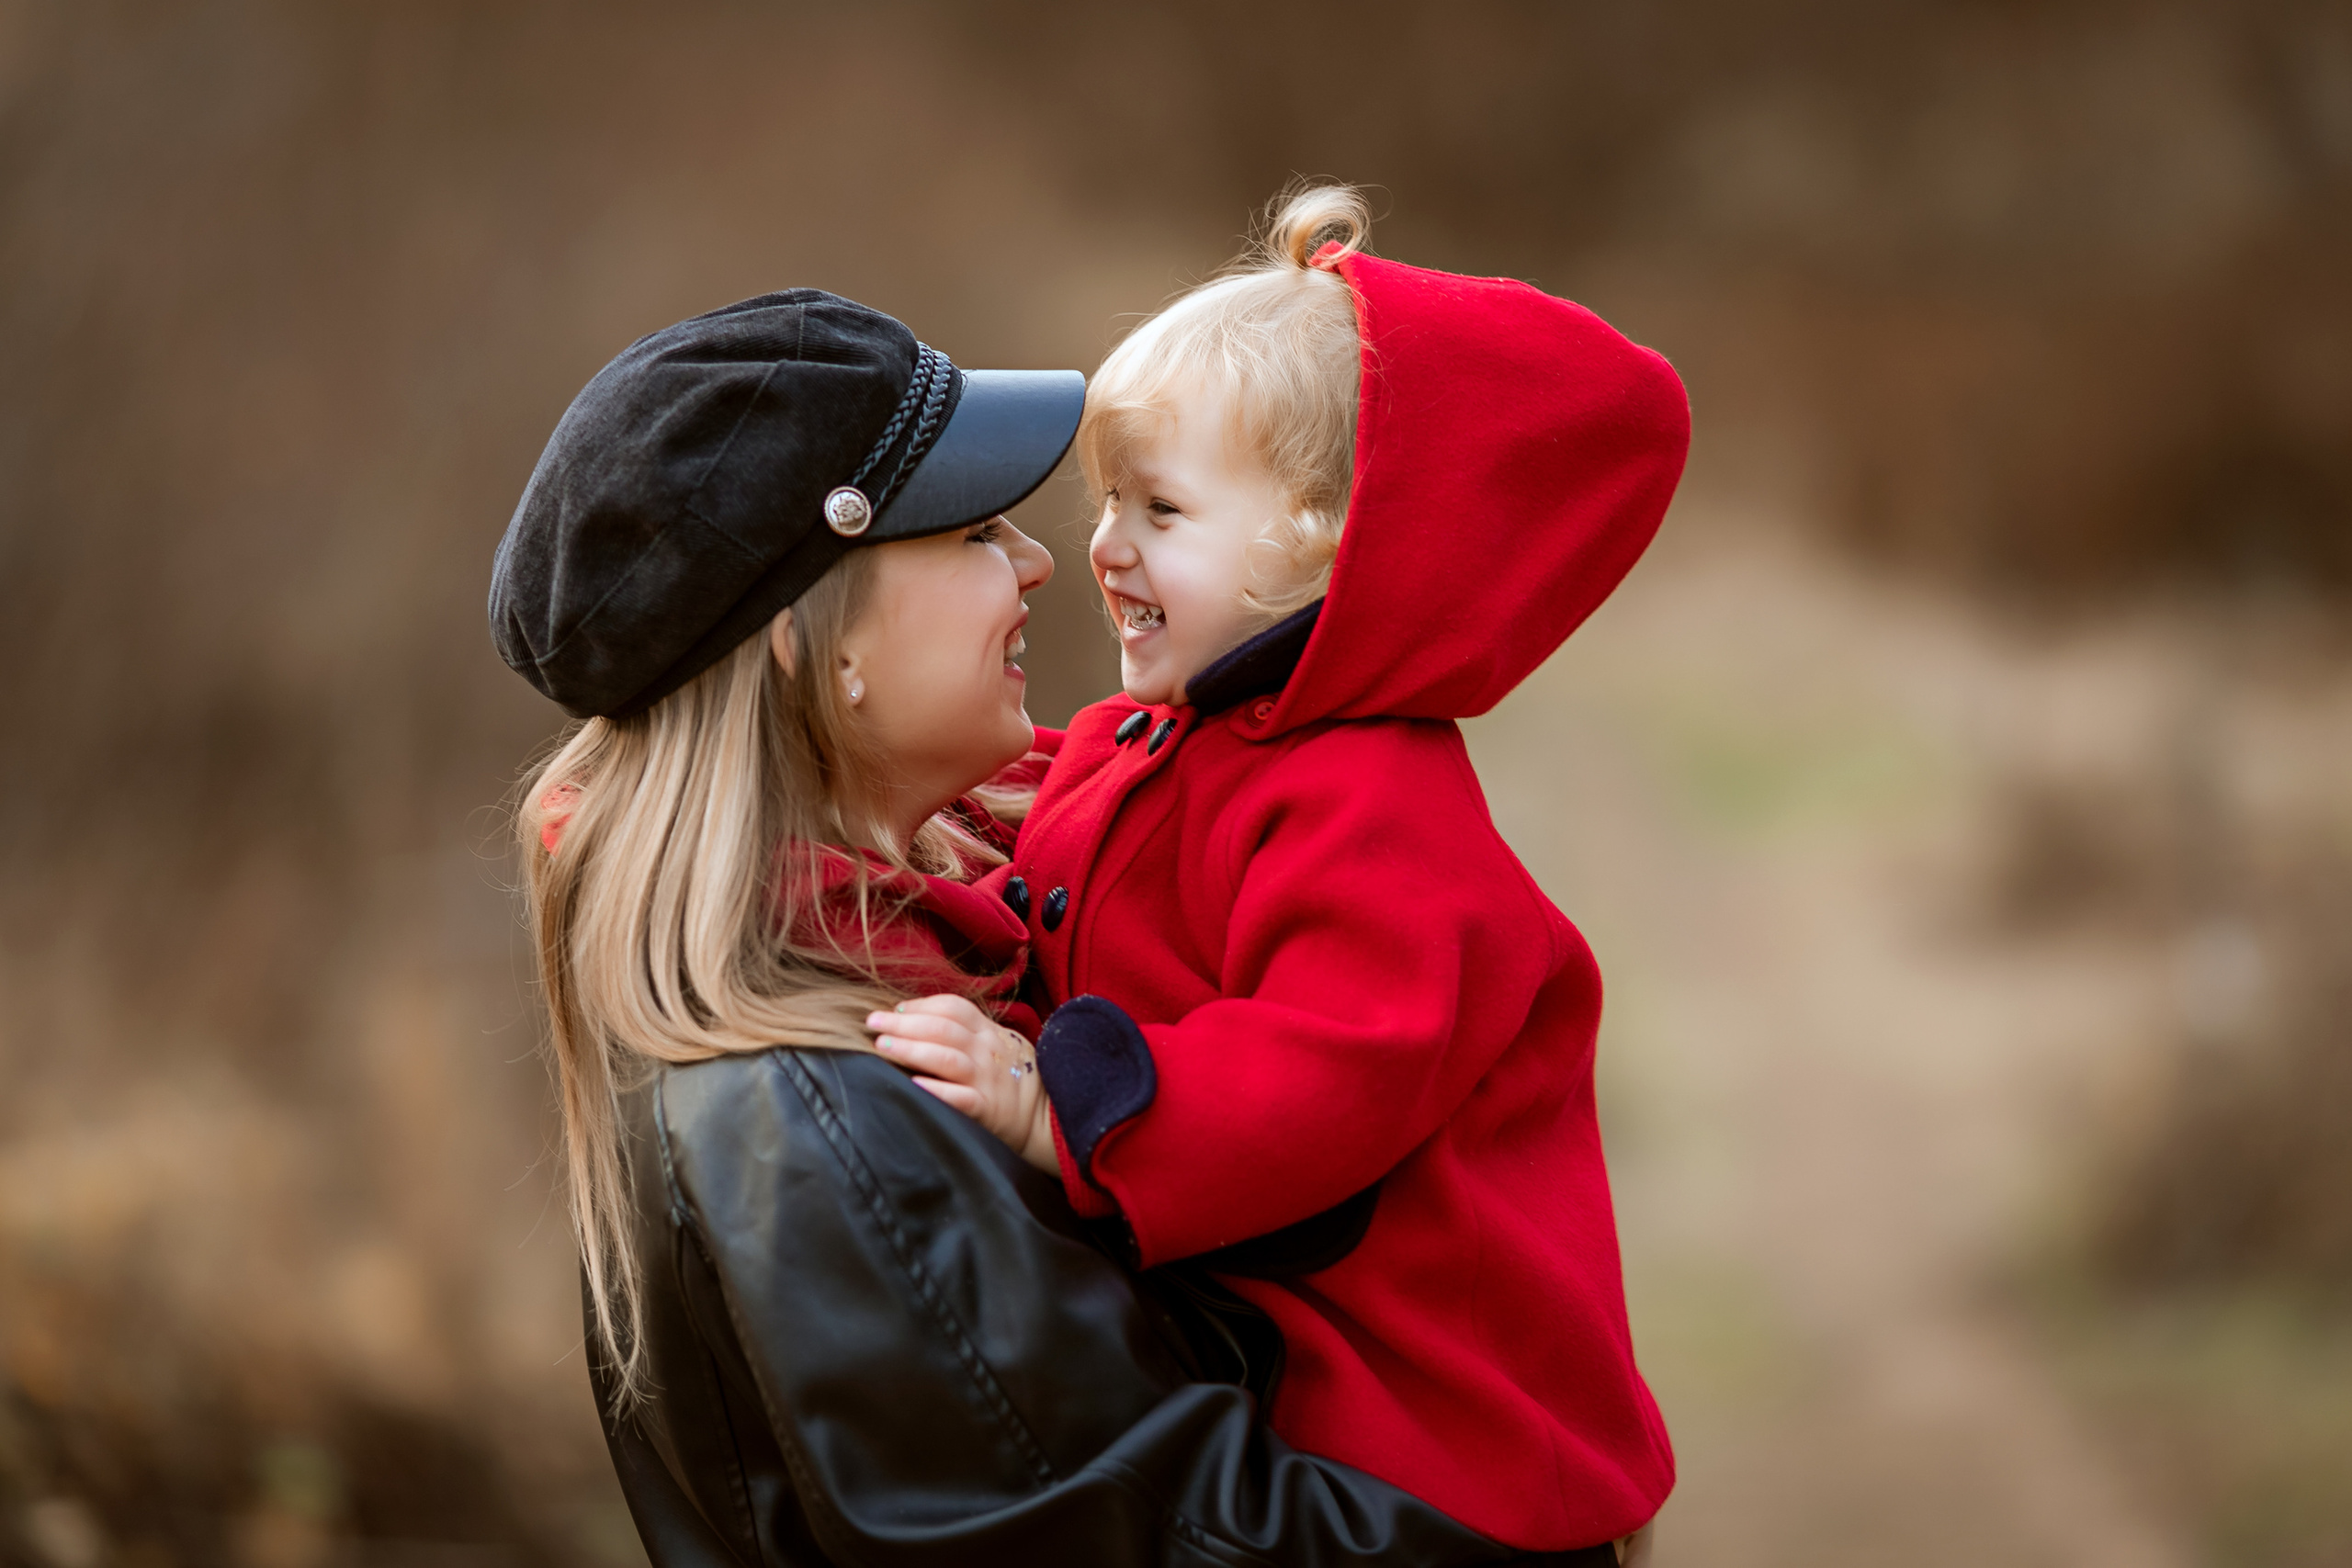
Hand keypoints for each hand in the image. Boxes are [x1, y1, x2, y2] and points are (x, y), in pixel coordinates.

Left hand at [868, 995, 1056, 1172]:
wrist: (1045, 1115)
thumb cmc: (1011, 1076)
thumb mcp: (998, 1044)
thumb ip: (966, 1032)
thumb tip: (915, 1021)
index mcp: (988, 1032)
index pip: (953, 1007)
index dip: (921, 1005)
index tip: (894, 1009)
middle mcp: (987, 1051)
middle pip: (943, 1028)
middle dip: (904, 1023)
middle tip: (873, 1022)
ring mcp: (987, 1080)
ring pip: (947, 1058)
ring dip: (912, 1049)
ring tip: (882, 1047)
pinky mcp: (987, 1109)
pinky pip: (960, 1098)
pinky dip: (936, 1090)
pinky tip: (912, 1084)